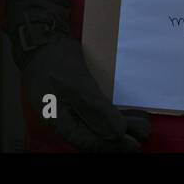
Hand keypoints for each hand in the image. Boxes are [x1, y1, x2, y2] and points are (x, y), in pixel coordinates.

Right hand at [5, 0, 151, 151]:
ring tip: (139, 127)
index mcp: (58, 121)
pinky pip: (94, 113)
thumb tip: (117, 133)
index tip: (134, 145)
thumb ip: (96, 110)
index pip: (88, 142)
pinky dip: (109, 116)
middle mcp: (63, 119)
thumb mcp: (77, 85)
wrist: (42, 38)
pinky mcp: (74, 96)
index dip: (112, 145)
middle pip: (92, 136)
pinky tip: (124, 115)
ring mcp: (67, 107)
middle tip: (142, 137)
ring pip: (94, 125)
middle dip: (117, 138)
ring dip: (116, 127)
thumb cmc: (56, 61)